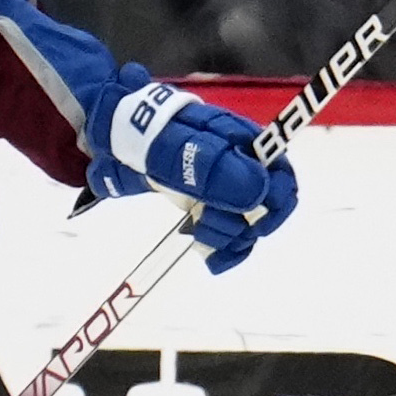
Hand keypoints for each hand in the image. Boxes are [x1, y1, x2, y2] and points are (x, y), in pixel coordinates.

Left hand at [85, 71, 298, 274]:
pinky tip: (213, 260)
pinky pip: (236, 231)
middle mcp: (241, 159)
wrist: (116, 136)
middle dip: (243, 223)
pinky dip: (228, 250)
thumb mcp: (167, 149)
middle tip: (208, 226)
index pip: (280, 171)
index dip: (275, 202)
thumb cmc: (141, 137)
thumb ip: (208, 167)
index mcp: (237, 137)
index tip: (253, 224)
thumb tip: (259, 191)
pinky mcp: (215, 203)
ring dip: (231, 237)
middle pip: (270, 201)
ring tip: (201, 238)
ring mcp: (228, 183)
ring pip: (252, 220)